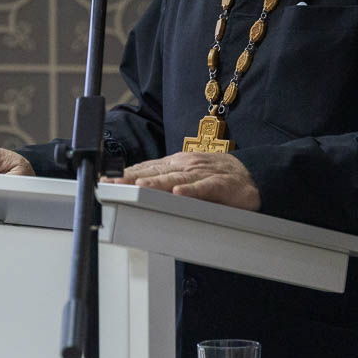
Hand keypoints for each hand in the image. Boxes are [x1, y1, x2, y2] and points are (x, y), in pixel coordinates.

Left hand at [108, 152, 259, 210]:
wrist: (252, 174)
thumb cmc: (215, 176)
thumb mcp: (186, 174)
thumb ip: (164, 178)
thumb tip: (134, 184)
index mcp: (175, 163)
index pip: (145, 168)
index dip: (124, 174)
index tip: (105, 180)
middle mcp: (185, 165)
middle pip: (154, 173)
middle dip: (131, 178)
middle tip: (112, 184)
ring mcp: (202, 173)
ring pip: (176, 179)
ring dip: (156, 184)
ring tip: (138, 188)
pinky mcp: (220, 184)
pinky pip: (204, 188)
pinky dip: (192, 191)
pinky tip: (179, 194)